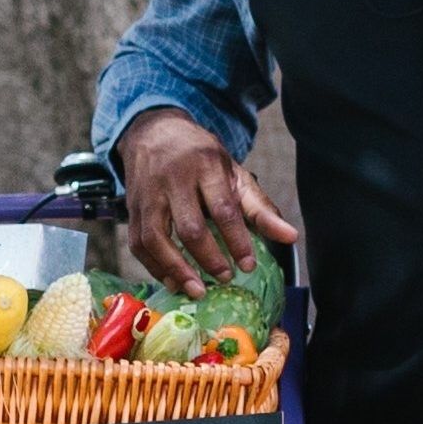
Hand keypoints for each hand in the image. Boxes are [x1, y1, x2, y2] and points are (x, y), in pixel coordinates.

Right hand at [117, 108, 300, 288]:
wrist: (155, 133)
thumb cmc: (200, 159)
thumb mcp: (233, 174)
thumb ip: (260, 207)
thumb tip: (290, 237)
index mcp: (205, 166)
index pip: (223, 208)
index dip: (236, 240)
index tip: (248, 264)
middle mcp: (173, 179)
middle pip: (190, 226)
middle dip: (209, 258)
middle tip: (226, 277)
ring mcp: (147, 195)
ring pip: (156, 238)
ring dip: (177, 269)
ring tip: (198, 290)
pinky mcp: (131, 209)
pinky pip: (138, 244)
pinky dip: (154, 267)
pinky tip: (173, 282)